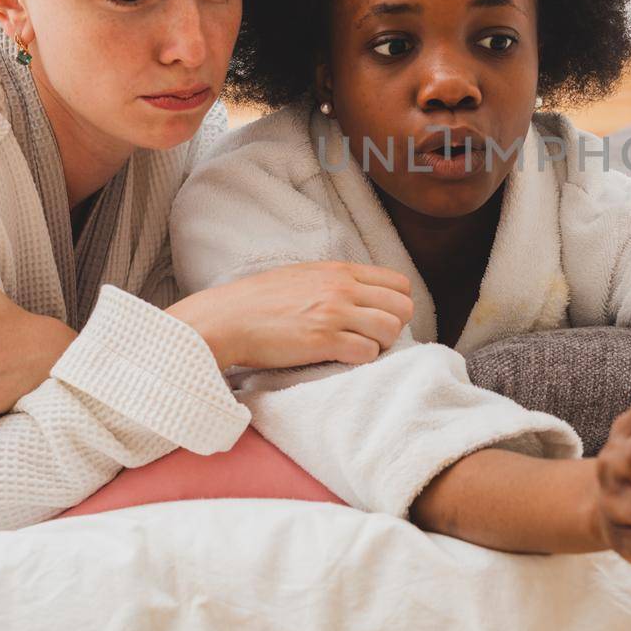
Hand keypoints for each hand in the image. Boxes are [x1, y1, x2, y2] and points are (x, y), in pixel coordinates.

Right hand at [169, 261, 415, 370]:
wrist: (226, 318)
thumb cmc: (260, 301)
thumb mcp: (304, 276)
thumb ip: (336, 281)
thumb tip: (363, 294)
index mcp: (340, 270)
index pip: (400, 283)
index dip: (395, 305)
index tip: (379, 319)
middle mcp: (342, 288)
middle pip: (403, 307)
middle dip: (394, 326)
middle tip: (372, 339)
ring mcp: (334, 313)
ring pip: (391, 330)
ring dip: (381, 345)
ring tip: (358, 350)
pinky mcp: (323, 340)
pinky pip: (368, 352)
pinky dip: (362, 360)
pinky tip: (341, 359)